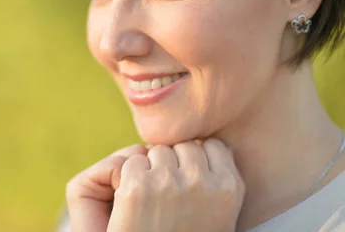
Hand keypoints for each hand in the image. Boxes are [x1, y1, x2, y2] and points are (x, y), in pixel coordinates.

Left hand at [66, 139, 245, 231]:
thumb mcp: (218, 215)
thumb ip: (216, 180)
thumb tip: (208, 144)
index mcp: (229, 188)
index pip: (211, 145)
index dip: (195, 161)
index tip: (188, 183)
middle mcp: (202, 181)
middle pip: (181, 145)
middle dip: (172, 163)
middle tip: (166, 197)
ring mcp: (168, 182)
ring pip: (155, 151)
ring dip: (150, 169)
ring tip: (152, 204)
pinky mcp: (137, 186)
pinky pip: (132, 163)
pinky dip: (128, 179)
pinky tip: (133, 205)